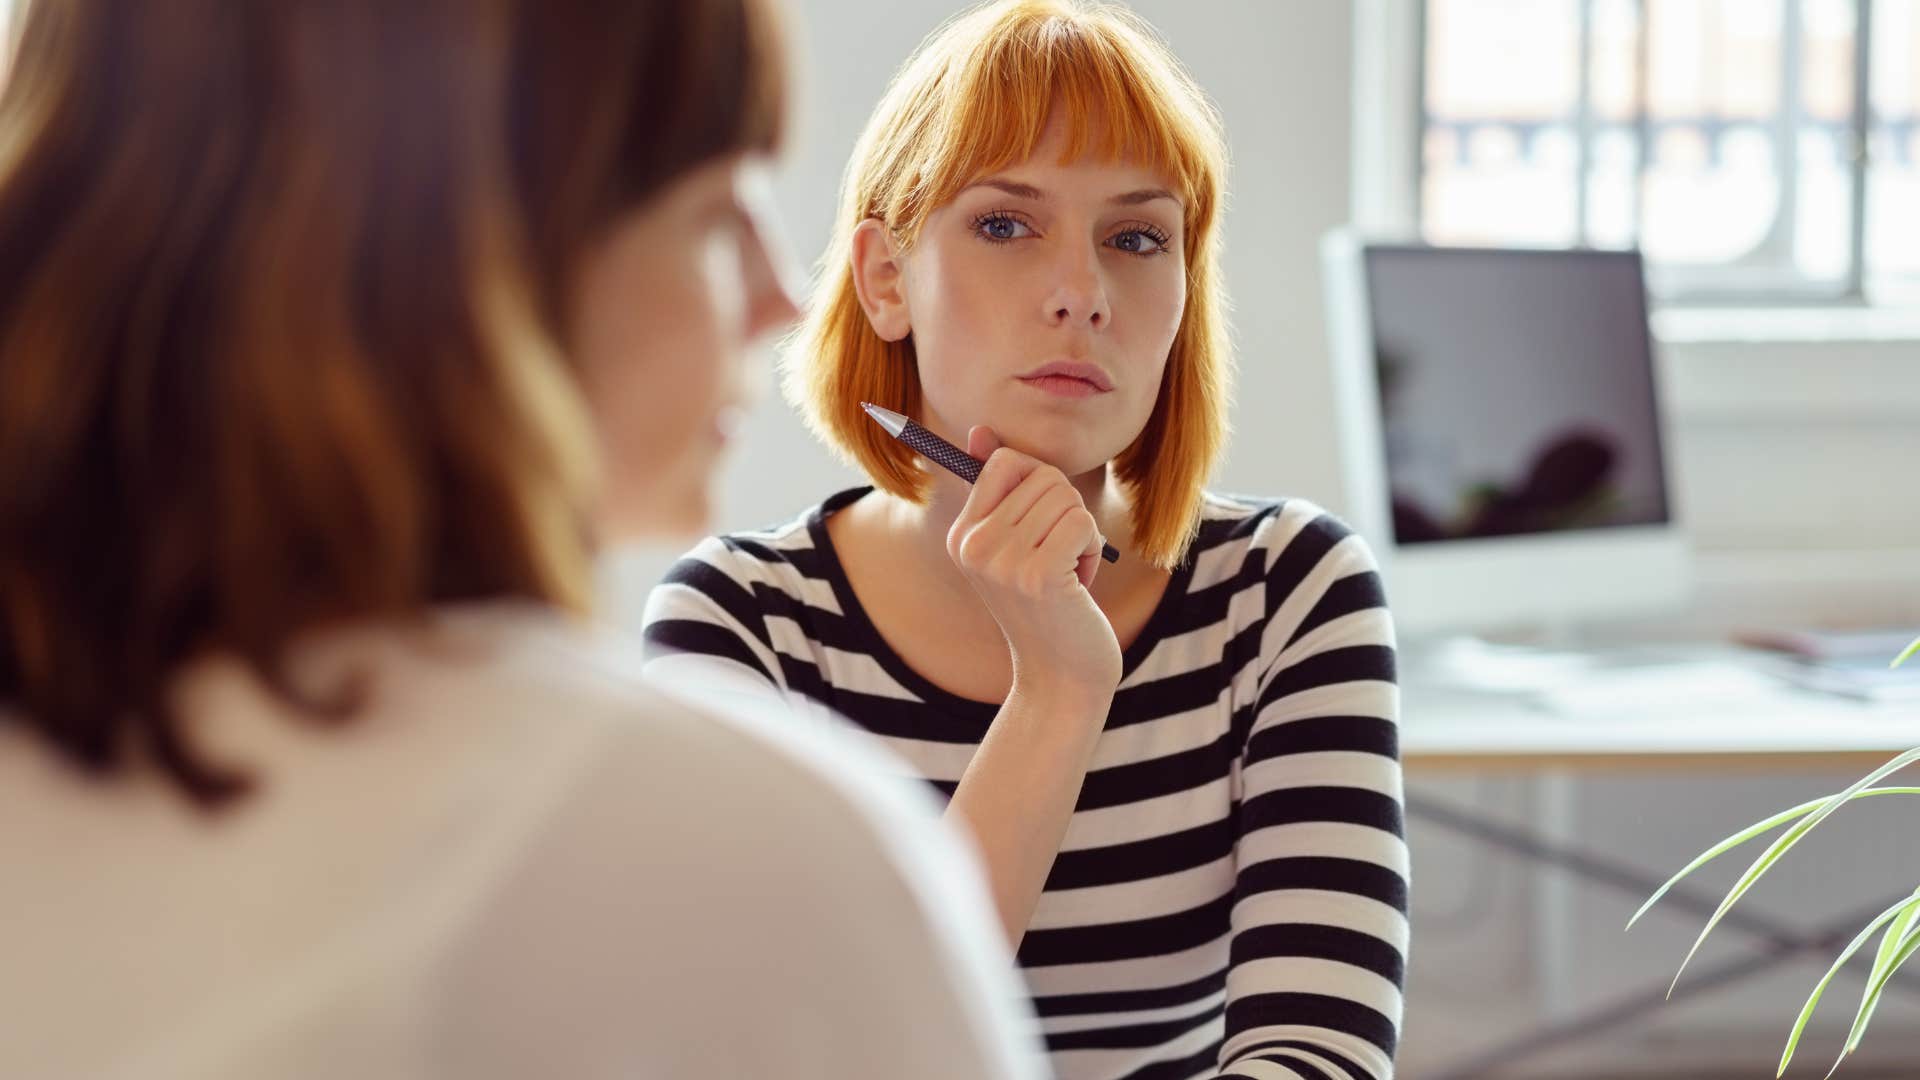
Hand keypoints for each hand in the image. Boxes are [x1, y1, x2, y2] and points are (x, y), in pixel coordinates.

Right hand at [945, 426, 1121, 701]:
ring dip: (1081, 534)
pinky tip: (1077, 584)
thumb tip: (979, 430)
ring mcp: (1001, 562)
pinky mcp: (1036, 577)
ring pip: (1066, 497)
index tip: (1042, 525)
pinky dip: (1092, 549)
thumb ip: (1001, 489)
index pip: (1002, 461)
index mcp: (961, 536)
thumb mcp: (1017, 544)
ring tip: (1066, 573)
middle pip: (1042, 475)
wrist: (1061, 676)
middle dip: (1067, 513)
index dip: (1040, 483)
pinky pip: (1082, 522)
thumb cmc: (1048, 606)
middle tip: (1057, 558)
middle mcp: (972, 547)